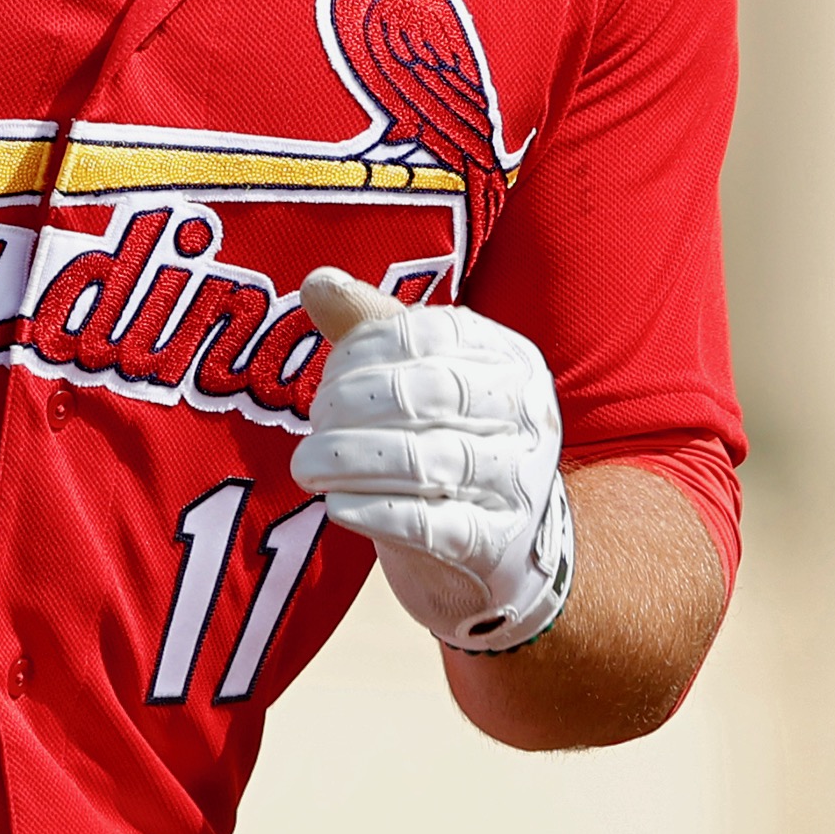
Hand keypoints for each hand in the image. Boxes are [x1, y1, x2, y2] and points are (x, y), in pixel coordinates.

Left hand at [292, 270, 574, 653]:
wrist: (505, 554)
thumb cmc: (451, 447)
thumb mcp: (421, 382)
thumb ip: (371, 328)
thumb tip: (318, 280)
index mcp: (510, 360)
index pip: (430, 335)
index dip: (364, 352)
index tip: (326, 378)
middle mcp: (527, 416)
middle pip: (429, 393)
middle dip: (354, 405)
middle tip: (313, 424)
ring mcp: (518, 483)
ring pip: (428, 459)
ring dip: (352, 458)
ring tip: (308, 465)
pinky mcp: (496, 546)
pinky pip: (430, 525)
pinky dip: (375, 511)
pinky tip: (338, 505)